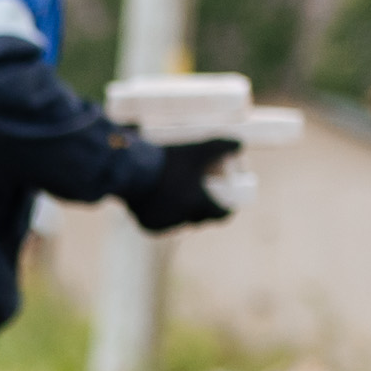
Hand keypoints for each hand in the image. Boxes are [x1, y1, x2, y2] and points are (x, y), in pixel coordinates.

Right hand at [127, 140, 241, 233]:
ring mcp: (165, 225)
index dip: (225, 209)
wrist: (130, 171)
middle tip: (198, 194)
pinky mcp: (147, 227)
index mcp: (199, 204)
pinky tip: (159, 210)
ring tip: (176, 199)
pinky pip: (158, 225)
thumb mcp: (195, 149)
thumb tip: (239, 144)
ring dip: (180, 214)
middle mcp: (184, 219)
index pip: (221, 214)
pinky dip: (160, 218)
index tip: (227, 204)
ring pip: (178, 221)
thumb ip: (219, 145)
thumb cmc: (167, 161)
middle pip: (198, 217)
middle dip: (201, 209)